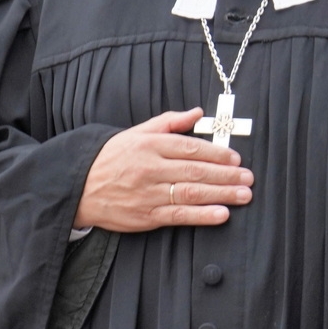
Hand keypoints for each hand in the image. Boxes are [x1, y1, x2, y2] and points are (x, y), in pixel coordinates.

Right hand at [75, 109, 253, 231]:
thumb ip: (169, 122)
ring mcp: (149, 193)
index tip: (236, 159)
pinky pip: (179, 215)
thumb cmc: (111, 158)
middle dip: (226, 175)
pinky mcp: (146, 216)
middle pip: (196, 171)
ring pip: (191, 193)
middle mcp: (151, 168)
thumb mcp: (137, 132)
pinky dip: (202, 215)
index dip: (217, 154)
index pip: (191, 148)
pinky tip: (221, 214)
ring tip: (243, 195)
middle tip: (248, 178)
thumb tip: (197, 112)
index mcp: (150, 145)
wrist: (79, 187)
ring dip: (221, 195)